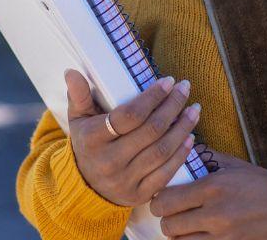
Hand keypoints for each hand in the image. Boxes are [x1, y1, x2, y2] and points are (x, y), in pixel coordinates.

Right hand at [64, 69, 200, 206]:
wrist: (85, 188)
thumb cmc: (87, 144)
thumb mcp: (78, 119)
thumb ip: (78, 95)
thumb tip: (72, 72)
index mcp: (92, 139)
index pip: (129, 116)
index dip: (152, 97)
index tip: (169, 81)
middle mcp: (109, 161)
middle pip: (151, 131)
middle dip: (173, 106)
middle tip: (185, 89)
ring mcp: (125, 180)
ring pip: (162, 151)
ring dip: (183, 128)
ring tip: (194, 109)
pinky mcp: (139, 195)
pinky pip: (165, 173)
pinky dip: (181, 154)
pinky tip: (190, 137)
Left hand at [149, 148, 266, 238]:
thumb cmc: (259, 184)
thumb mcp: (232, 165)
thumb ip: (204, 158)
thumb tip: (181, 150)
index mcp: (211, 187)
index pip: (166, 200)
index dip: (159, 201)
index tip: (163, 198)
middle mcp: (214, 213)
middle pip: (169, 225)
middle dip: (167, 219)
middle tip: (172, 214)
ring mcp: (222, 235)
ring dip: (178, 235)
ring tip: (184, 227)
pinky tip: (196, 236)